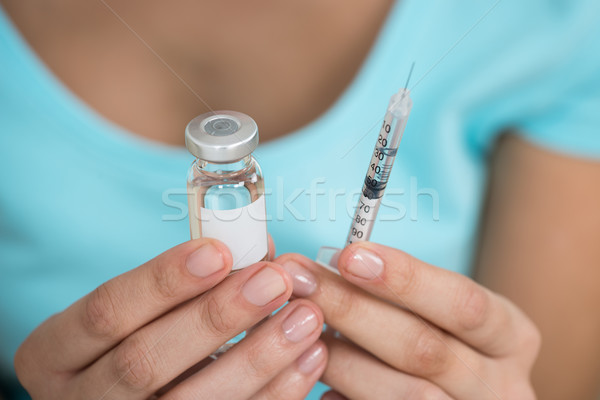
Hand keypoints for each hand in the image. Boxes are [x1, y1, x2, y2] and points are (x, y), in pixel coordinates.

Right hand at [15, 239, 326, 399]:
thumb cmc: (131, 342)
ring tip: (305, 317)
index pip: (105, 312)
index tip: (218, 251)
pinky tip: (307, 359)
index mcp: (57, 354)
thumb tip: (255, 245)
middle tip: (274, 280)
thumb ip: (183, 281)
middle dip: (216, 317)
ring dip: (257, 357)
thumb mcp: (134, 313)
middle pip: (146, 360)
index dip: (163, 281)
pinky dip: (275, 393)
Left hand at [276, 242, 540, 399]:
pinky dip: (344, 397)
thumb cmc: (444, 345)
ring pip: (405, 395)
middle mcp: (501, 386)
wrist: (463, 398)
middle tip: (301, 281)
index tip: (348, 255)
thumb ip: (405, 294)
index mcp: (511, 337)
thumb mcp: (447, 315)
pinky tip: (316, 374)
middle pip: (424, 349)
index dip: (405, 279)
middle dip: (353, 310)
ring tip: (298, 330)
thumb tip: (333, 264)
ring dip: (342, 359)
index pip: (463, 302)